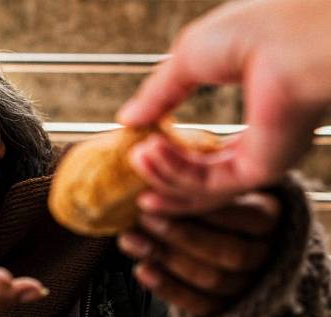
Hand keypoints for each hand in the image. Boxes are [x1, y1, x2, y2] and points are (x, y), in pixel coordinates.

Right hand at [116, 0, 330, 212]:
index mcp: (254, 112)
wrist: (288, 33)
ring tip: (136, 156)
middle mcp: (260, 141)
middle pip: (201, 177)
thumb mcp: (189, 59)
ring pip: (200, 186)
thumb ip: (159, 95)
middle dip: (161, 176)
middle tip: (131, 166)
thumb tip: (128, 119)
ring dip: (162, 174)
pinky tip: (151, 153)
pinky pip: (207, 184)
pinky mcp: (260, 169)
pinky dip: (174, 172)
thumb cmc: (254, 30)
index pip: (207, 149)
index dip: (170, 154)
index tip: (138, 150)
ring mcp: (261, 158)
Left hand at [117, 192, 279, 315]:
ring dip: (166, 258)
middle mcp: (264, 256)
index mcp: (270, 219)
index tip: (168, 194)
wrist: (221, 245)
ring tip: (131, 240)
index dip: (209, 209)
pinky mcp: (224, 309)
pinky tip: (142, 269)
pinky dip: (167, 288)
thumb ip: (195, 185)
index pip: (250, 218)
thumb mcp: (215, 187)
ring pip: (212, 279)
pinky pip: (199, 305)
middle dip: (181, 235)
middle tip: (144, 217)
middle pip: (230, 253)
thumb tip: (155, 171)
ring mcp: (247, 286)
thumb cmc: (213, 206)